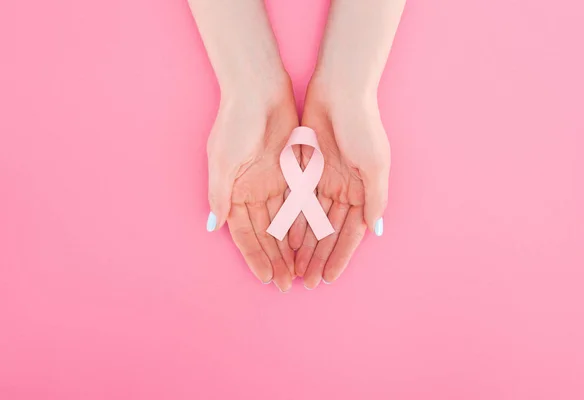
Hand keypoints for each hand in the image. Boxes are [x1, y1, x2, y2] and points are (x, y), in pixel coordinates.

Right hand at [206, 80, 297, 291]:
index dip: (255, 257)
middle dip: (276, 258)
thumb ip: (220, 195)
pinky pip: (300, 203)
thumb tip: (215, 225)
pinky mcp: (292, 171)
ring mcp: (273, 181)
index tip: (266, 278)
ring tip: (301, 269)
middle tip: (288, 283)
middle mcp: (252, 190)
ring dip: (291, 246)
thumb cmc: (236, 124)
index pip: (245, 233)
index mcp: (233, 191)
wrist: (259, 90)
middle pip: (266, 233)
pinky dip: (304, 222)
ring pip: (284, 222)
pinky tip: (311, 242)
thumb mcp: (223, 162)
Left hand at [292, 80, 389, 288]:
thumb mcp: (375, 165)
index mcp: (364, 191)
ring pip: (313, 220)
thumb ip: (375, 199)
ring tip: (296, 267)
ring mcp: (325, 180)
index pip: (350, 233)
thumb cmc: (363, 127)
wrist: (340, 91)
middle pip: (330, 232)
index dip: (340, 257)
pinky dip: (294, 221)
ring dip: (306, 244)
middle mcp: (345, 189)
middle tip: (308, 281)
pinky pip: (299, 201)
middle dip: (320, 257)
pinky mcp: (307, 169)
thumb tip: (374, 231)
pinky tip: (287, 240)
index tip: (330, 279)